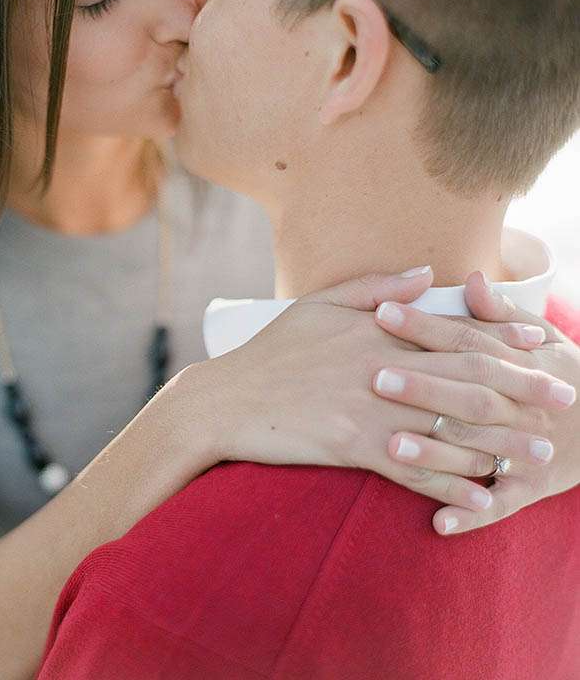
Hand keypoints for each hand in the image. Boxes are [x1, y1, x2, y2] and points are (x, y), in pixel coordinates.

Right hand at [184, 267, 575, 517]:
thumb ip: (376, 288)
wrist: (224, 399)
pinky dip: (450, 484)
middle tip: (564, 399)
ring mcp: (368, 409)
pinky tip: (481, 496)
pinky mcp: (351, 446)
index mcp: (376, 331)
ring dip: (499, 443)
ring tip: (538, 454)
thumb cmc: (270, 352)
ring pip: (448, 428)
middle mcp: (380, 367)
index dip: (501, 336)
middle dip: (521, 388)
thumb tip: (426, 272)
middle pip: (465, 378)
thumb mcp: (317, 305)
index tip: (541, 342)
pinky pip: (413, 470)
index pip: (451, 331)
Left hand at [375, 272, 579, 534]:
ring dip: (437, 452)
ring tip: (393, 447)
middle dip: (423, 386)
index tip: (382, 312)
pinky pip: (499, 505)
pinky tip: (437, 525)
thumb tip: (470, 278)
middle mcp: (522, 405)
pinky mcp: (531, 488)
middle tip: (374, 377)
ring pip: (479, 449)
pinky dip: (470, 516)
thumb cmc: (564, 375)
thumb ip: (500, 313)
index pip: (467, 341)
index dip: (426, 326)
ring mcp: (528, 449)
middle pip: (469, 393)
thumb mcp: (545, 339)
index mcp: (520, 364)